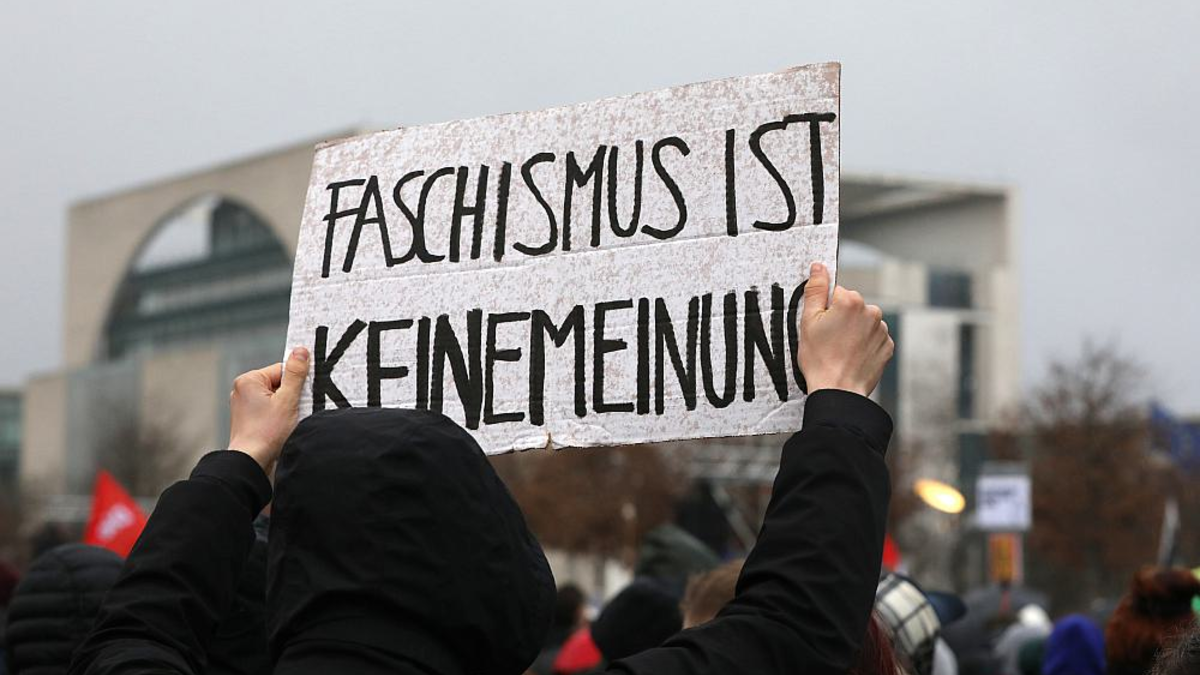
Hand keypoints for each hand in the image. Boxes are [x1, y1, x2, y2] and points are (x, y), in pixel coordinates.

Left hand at [228, 347, 309, 472]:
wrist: (251, 461)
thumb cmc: (267, 433)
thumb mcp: (288, 400)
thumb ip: (296, 374)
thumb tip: (300, 351)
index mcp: (248, 380)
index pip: (281, 370)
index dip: (296, 383)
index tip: (302, 395)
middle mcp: (242, 390)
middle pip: (278, 383)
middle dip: (290, 396)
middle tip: (293, 411)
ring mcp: (243, 405)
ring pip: (275, 398)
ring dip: (286, 408)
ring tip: (286, 422)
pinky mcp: (248, 419)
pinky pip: (269, 410)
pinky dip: (279, 417)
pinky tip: (281, 428)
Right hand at [799, 263, 893, 397]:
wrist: (838, 391)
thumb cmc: (820, 359)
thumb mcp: (808, 321)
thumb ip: (815, 290)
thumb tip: (819, 267)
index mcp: (851, 301)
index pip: (836, 293)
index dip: (825, 309)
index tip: (822, 326)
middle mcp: (872, 311)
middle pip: (851, 306)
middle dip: (841, 319)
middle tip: (828, 340)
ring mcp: (882, 330)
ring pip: (863, 322)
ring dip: (853, 332)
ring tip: (840, 350)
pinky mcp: (887, 346)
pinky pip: (873, 338)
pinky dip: (864, 345)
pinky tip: (851, 356)